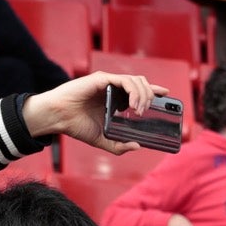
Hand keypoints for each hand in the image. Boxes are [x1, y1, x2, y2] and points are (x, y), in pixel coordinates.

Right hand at [21, 71, 164, 154]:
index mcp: (115, 99)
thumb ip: (119, 145)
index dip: (154, 91)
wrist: (58, 118)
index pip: (140, 91)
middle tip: (148, 111)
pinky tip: (133, 104)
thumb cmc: (76, 126)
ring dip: (143, 94)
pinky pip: (124, 80)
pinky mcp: (102, 79)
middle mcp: (114, 88)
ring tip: (140, 110)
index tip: (166, 95)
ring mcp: (108, 82)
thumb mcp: (102, 140)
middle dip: (150, 95)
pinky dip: (133, 91)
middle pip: (142, 83)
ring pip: (136, 80)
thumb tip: (138, 146)